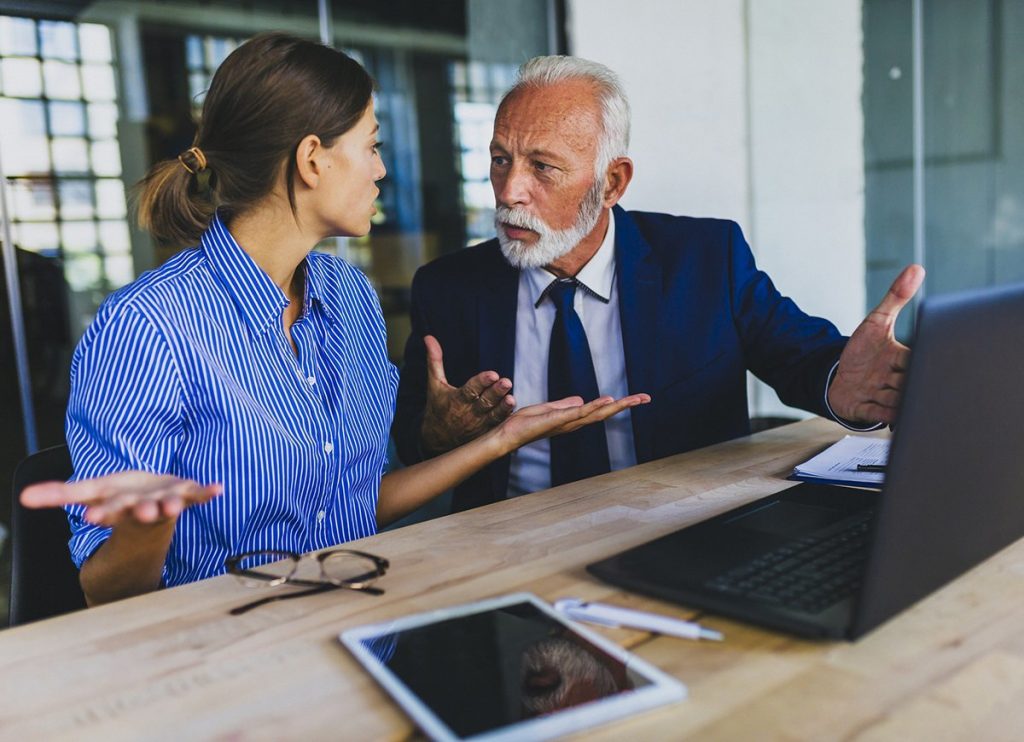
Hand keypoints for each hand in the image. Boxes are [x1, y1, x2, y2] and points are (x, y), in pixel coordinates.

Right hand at [20, 471, 221, 527]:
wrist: (153, 509)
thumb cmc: (118, 499)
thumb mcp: (88, 495)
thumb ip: (58, 496)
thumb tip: (21, 497)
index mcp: (119, 508)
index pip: (108, 511)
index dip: (102, 513)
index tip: (91, 517)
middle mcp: (144, 508)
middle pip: (139, 510)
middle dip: (139, 511)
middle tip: (140, 512)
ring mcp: (167, 502)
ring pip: (170, 505)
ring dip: (173, 506)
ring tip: (173, 506)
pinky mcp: (187, 495)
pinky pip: (199, 495)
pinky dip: (209, 492)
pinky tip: (219, 488)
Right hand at [420, 335, 514, 453]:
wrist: (436, 440)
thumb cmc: (437, 407)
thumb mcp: (434, 385)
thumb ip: (434, 361)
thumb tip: (428, 337)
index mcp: (456, 400)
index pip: (470, 390)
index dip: (481, 382)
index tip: (492, 374)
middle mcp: (468, 412)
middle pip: (484, 402)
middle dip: (495, 392)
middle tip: (506, 382)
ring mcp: (478, 424)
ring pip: (493, 415)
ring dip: (503, 407)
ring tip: (511, 398)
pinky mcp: (485, 432)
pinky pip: (497, 425)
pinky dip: (505, 418)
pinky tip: (513, 408)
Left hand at [490, 393, 650, 454]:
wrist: (507, 434)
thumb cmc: (524, 423)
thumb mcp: (547, 409)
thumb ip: (564, 404)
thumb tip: (582, 399)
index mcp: (573, 419)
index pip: (599, 410)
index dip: (618, 404)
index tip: (637, 398)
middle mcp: (573, 423)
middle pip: (605, 413)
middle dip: (626, 405)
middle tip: (646, 398)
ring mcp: (567, 423)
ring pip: (597, 413)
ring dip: (617, 406)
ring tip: (635, 399)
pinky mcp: (556, 420)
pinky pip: (578, 412)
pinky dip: (594, 406)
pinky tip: (607, 400)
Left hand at [828, 264, 924, 424]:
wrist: (838, 374)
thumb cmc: (862, 350)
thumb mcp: (876, 321)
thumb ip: (895, 298)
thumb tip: (915, 268)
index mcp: (901, 358)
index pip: (917, 358)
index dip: (922, 360)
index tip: (925, 360)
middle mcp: (895, 379)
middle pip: (909, 383)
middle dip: (912, 384)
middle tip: (917, 384)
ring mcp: (881, 395)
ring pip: (897, 400)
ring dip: (901, 401)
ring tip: (906, 401)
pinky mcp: (865, 408)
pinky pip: (877, 414)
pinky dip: (884, 415)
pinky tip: (892, 416)